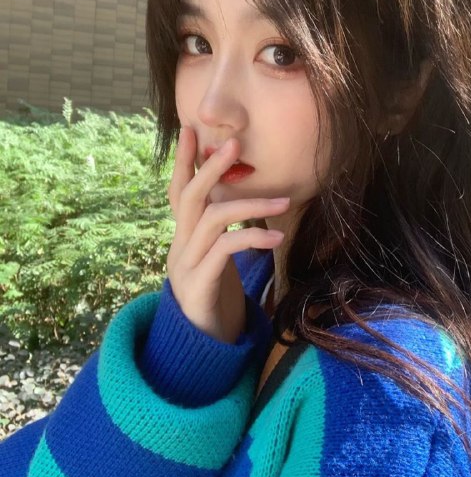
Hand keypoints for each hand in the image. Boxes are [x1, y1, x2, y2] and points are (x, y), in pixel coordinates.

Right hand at [166, 127, 289, 343]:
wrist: (201, 346)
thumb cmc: (215, 297)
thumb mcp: (216, 259)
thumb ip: (221, 232)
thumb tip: (240, 202)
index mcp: (184, 237)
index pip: (179, 191)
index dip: (183, 162)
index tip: (190, 130)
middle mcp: (180, 245)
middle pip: (189, 197)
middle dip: (211, 168)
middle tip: (234, 144)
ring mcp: (187, 264)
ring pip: (212, 219)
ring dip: (249, 205)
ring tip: (285, 202)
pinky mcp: (200, 284)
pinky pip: (225, 250)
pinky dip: (252, 238)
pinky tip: (277, 237)